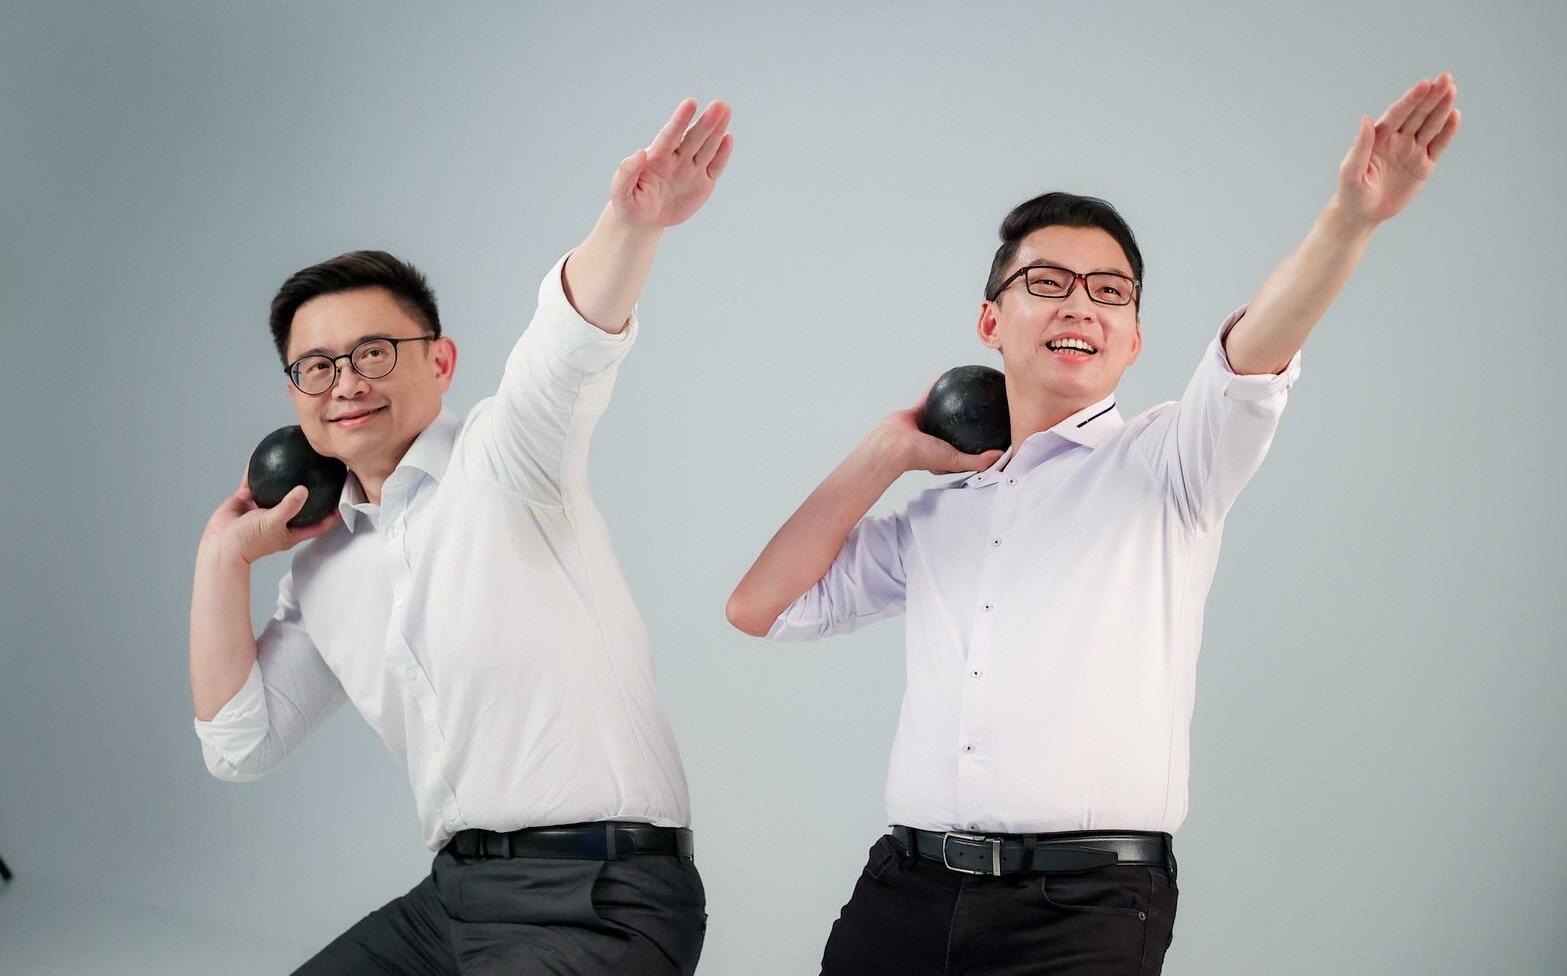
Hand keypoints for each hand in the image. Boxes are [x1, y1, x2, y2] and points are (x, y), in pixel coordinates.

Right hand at [201, 470, 338, 565]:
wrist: (219, 545)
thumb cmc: (248, 542)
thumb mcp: (273, 523)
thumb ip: (289, 507)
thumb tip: (304, 490)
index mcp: (290, 531)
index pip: (318, 524)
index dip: (332, 515)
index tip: (344, 500)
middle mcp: (279, 518)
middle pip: (301, 503)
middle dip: (311, 490)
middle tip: (322, 472)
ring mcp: (262, 508)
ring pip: (276, 489)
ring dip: (284, 476)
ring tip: (294, 458)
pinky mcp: (246, 500)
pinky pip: (253, 481)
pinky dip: (256, 469)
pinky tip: (261, 453)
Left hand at [609, 99, 734, 228]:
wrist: (642, 220)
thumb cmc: (629, 201)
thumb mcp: (620, 190)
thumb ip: (627, 171)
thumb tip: (640, 153)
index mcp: (656, 157)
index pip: (670, 135)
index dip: (680, 120)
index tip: (690, 103)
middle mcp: (676, 159)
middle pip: (693, 137)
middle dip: (706, 122)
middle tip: (719, 105)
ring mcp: (691, 170)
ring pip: (707, 147)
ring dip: (717, 130)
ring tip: (725, 111)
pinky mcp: (703, 183)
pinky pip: (715, 167)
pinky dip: (722, 154)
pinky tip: (728, 138)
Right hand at [874, 390, 1004, 475]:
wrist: (892, 444)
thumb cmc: (919, 456)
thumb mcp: (954, 461)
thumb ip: (977, 461)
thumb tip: (1000, 456)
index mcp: (945, 454)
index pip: (969, 448)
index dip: (983, 441)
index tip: (997, 430)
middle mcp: (936, 440)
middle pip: (959, 428)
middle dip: (971, 419)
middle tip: (986, 406)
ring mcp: (927, 425)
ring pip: (945, 409)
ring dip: (955, 401)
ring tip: (971, 389)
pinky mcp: (917, 411)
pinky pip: (931, 395)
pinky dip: (938, 386)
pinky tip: (950, 376)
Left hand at [1333, 73, 1460, 226]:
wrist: (1361, 214)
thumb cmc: (1351, 192)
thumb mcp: (1350, 171)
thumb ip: (1360, 146)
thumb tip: (1366, 119)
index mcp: (1379, 137)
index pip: (1398, 113)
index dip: (1411, 99)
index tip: (1424, 84)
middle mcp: (1397, 139)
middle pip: (1417, 114)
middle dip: (1431, 96)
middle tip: (1446, 78)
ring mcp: (1412, 151)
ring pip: (1430, 126)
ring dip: (1441, 109)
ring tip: (1452, 91)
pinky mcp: (1423, 165)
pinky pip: (1438, 146)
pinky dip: (1447, 132)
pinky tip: (1455, 116)